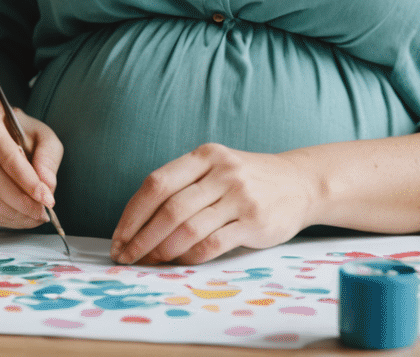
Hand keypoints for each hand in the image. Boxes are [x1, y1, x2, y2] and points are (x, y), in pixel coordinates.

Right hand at [0, 103, 62, 230]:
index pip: (7, 156)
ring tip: (32, 217)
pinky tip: (15, 217)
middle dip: (21, 202)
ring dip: (10, 213)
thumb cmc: (18, 135)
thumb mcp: (41, 135)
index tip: (47, 199)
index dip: (28, 181)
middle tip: (41, 213)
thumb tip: (47, 185)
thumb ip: (48, 156)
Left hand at [110, 143, 316, 264]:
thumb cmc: (247, 179)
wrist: (301, 183)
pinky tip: (180, 262)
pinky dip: (190, 257)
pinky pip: (212, 244)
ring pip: (188, 228)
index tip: (119, 237)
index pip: (156, 183)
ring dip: (162, 250)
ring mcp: (239, 196)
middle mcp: (221, 172)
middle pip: (169, 209)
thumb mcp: (216, 166)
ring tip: (149, 262)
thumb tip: (138, 223)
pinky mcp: (254, 222)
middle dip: (141, 238)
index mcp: (204, 156)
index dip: (132, 214)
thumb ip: (184, 185)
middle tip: (127, 257)